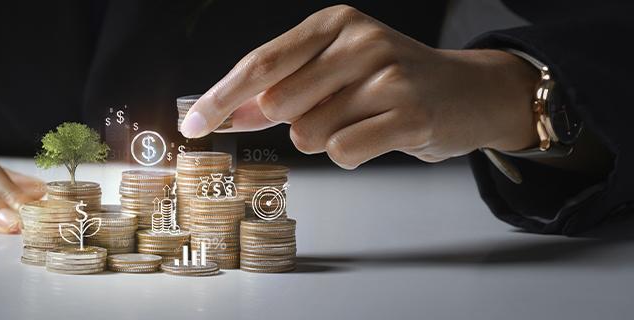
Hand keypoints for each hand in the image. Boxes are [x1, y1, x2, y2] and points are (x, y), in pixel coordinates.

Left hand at [180, 5, 539, 168]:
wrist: (471, 92)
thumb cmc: (392, 81)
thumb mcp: (333, 69)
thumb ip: (278, 89)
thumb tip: (220, 113)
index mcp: (334, 23)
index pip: (261, 63)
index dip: (220, 97)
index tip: (191, 124)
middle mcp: (360, 41)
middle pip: (278, 105)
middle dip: (291, 122)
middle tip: (333, 110)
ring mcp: (388, 76)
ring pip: (308, 134)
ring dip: (325, 139)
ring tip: (363, 120)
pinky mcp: (409, 114)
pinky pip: (342, 153)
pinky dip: (351, 154)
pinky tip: (379, 134)